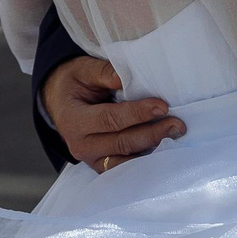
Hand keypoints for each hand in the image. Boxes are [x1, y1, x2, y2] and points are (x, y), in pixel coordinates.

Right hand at [41, 55, 182, 172]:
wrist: (59, 101)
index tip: (162, 106)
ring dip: (153, 149)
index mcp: (74, 120)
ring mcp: (91, 160)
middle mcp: (80, 145)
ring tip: (175, 137)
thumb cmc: (74, 83)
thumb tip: (128, 78)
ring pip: (126, 160)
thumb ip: (104, 73)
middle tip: (177, 125)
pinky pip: (126, 167)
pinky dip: (145, 160)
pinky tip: (164, 150)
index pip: (110, 119)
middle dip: (152, 134)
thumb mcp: (83, 70)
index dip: (137, 114)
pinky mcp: (102, 166)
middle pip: (122, 143)